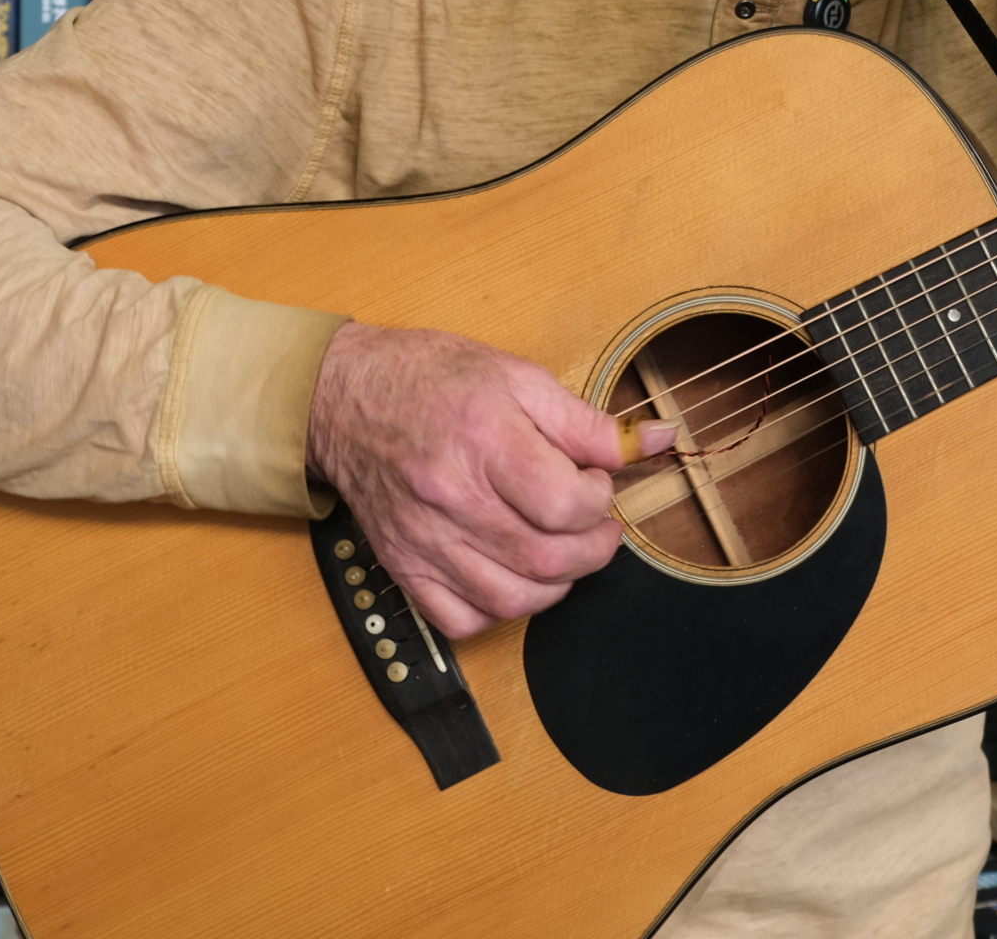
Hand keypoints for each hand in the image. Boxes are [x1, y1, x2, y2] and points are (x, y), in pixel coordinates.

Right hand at [305, 322, 679, 638]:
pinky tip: (511, 574)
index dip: (601, 503)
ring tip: (561, 551)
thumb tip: (654, 441)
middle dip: (593, 550)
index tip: (596, 485)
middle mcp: (450, 496)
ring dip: (556, 584)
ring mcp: (423, 540)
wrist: (342, 398)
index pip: (566, 505)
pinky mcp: (403, 567)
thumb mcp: (517, 377)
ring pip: (511, 599)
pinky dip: (499, 611)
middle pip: (547, 559)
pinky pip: (462, 620)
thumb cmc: (430, 379)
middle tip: (596, 525)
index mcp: (484, 438)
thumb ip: (586, 422)